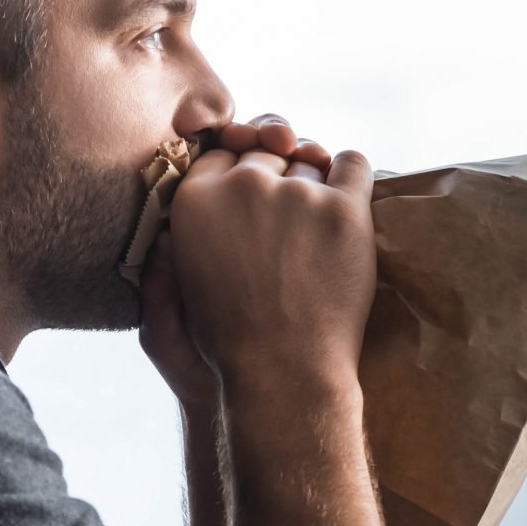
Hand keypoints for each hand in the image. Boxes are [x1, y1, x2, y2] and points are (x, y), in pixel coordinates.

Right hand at [138, 115, 328, 410]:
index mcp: (195, 199)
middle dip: (276, 173)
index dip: (239, 173)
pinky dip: (351, 176)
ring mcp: (296, 193)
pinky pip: (353, 164)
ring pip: (310, 162)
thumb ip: (173, 245)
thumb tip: (181, 209)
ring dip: (316, 185)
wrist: (282, 374)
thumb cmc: (229, 341)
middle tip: (287, 215)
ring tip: (315, 231)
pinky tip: (347, 203)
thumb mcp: (175, 291)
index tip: (251, 196)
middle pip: (267, 152)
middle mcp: (243, 185)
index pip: (222, 154)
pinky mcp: (343, 209)